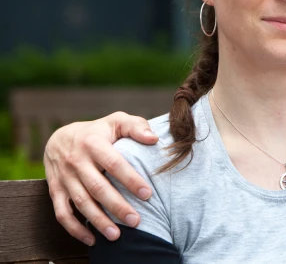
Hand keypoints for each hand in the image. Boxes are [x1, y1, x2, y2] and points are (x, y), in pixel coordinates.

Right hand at [43, 112, 158, 244]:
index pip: (114, 164)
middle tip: (136, 221)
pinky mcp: (55, 190)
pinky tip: (92, 240)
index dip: (131, 180)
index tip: (147, 194)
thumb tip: (153, 139)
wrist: (60, 138)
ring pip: (81, 203)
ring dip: (98, 221)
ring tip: (117, 236)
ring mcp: (64, 178)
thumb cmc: (98, 131)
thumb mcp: (116, 121)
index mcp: (93, 144)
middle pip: (98, 187)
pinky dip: (75, 229)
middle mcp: (76, 161)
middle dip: (117, 206)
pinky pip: (62, 213)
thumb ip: (136, 127)